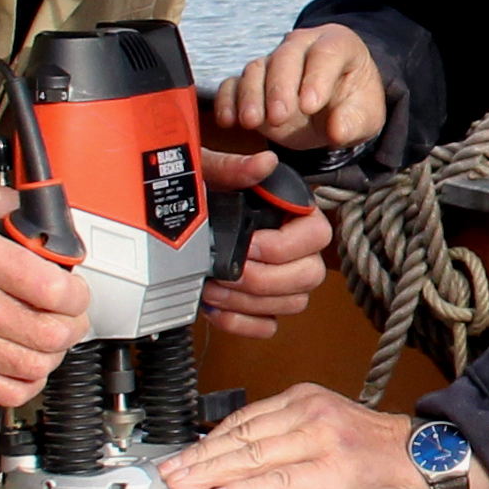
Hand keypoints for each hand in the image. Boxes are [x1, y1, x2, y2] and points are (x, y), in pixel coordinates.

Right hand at [0, 182, 87, 407]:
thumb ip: (6, 205)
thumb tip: (45, 215)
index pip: (50, 287)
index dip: (77, 295)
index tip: (75, 292)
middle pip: (48, 332)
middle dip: (73, 327)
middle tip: (71, 319)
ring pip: (32, 365)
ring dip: (54, 356)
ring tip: (50, 342)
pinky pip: (5, 392)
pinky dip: (29, 384)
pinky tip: (28, 367)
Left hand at [163, 383, 478, 488]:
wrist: (434, 456)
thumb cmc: (381, 451)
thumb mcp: (329, 426)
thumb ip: (288, 436)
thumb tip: (238, 460)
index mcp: (305, 400)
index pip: (242, 419)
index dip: (204, 441)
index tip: (177, 456)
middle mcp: (310, 412)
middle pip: (240, 437)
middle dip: (196, 457)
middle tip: (165, 473)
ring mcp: (323, 439)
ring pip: (254, 456)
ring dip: (210, 473)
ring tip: (180, 484)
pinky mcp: (336, 469)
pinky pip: (282, 482)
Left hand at [202, 147, 334, 334]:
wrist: (170, 219)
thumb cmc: (197, 191)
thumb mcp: (207, 173)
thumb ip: (233, 168)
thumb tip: (263, 163)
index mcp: (292, 211)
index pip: (317, 235)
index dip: (283, 246)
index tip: (249, 245)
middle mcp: (295, 247)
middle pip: (310, 275)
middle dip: (264, 279)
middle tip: (228, 272)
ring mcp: (283, 279)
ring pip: (293, 303)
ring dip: (249, 302)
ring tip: (213, 288)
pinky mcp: (264, 303)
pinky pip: (269, 325)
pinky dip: (242, 322)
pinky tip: (215, 307)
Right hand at [211, 22, 386, 158]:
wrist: (335, 109)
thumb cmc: (353, 107)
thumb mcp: (365, 117)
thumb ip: (354, 122)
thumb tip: (336, 131)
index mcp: (338, 44)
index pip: (326, 53)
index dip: (316, 78)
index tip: (310, 106)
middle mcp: (302, 46)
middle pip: (285, 57)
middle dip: (279, 88)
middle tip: (279, 117)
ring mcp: (274, 61)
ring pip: (256, 68)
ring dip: (251, 96)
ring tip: (252, 123)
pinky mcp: (253, 81)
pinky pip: (234, 83)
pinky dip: (228, 100)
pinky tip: (228, 121)